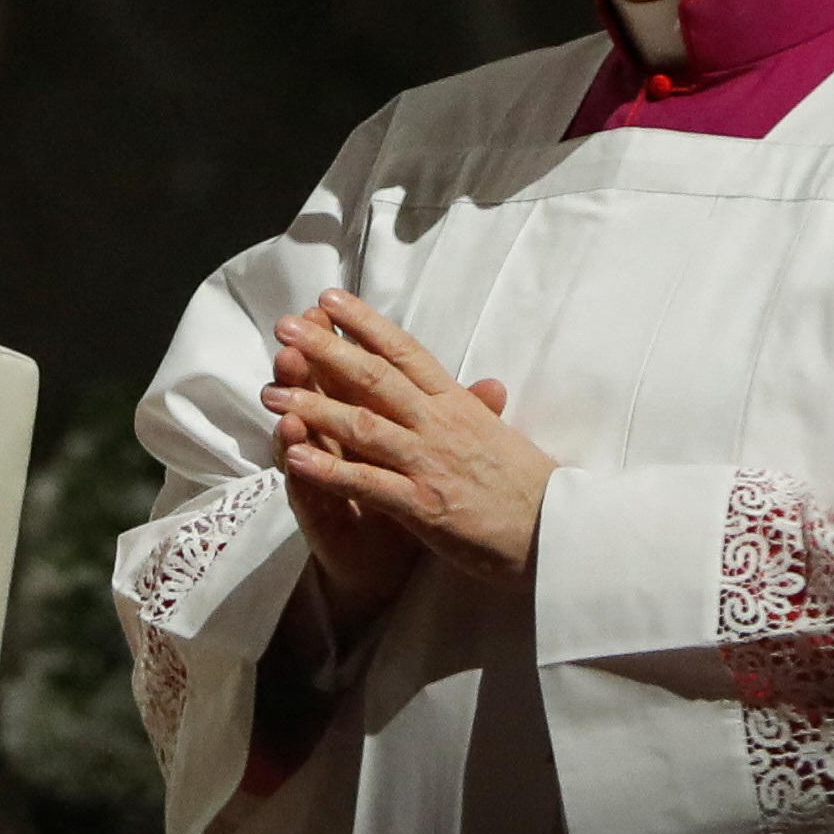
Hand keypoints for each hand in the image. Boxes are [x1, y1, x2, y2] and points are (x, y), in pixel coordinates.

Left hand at [264, 289, 553, 591]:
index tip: (329, 298)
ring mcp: (431, 463)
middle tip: (285, 326)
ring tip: (270, 392)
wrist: (563, 534)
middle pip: (375, 378)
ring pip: (364, 426)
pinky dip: (330, 469)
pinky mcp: (425, 505)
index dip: (365, 323)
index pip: (405, 353)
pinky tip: (294, 456)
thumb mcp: (500, 436)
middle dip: (326, 350)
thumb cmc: (529, 488)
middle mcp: (440, 425)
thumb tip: (482, 382)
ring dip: (313, 406)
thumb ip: (476, 410)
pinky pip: (369, 483)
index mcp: (457, 404)